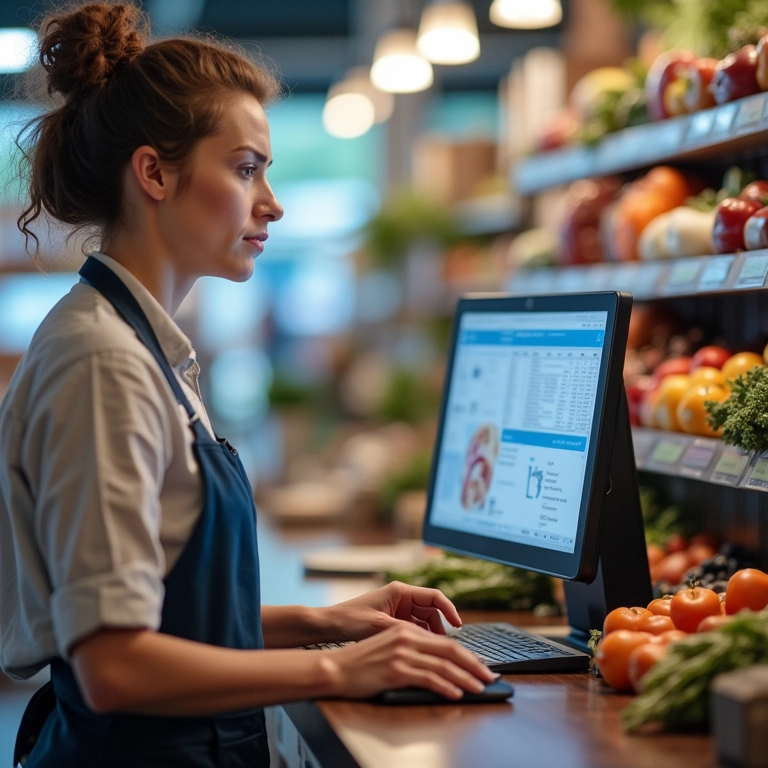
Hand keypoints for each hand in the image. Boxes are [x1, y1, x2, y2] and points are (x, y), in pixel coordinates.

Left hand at [323, 581, 462, 641]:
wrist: (329, 625)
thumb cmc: (350, 620)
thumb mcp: (380, 626)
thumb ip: (406, 632)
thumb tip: (429, 642)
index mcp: (400, 591)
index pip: (434, 597)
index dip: (449, 610)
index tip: (458, 626)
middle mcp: (401, 597)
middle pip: (431, 611)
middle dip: (440, 628)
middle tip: (444, 648)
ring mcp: (397, 609)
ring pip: (424, 622)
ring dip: (430, 635)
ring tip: (433, 652)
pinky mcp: (393, 620)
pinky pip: (414, 629)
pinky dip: (419, 639)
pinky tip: (420, 652)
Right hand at [324, 623, 495, 699]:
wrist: (336, 668)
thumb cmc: (360, 662)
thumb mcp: (388, 648)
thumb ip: (411, 651)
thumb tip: (436, 665)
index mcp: (406, 631)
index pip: (445, 642)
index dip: (466, 655)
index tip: (480, 666)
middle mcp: (407, 638)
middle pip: (450, 650)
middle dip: (474, 665)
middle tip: (490, 677)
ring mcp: (402, 654)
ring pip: (443, 666)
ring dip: (466, 678)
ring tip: (480, 688)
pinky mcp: (396, 671)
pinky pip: (428, 678)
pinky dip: (446, 686)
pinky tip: (456, 694)